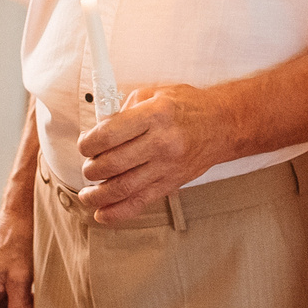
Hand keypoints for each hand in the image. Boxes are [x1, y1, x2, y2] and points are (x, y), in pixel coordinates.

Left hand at [75, 82, 238, 223]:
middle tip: (88, 166)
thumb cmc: (187, 106)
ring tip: (87, 194)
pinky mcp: (171, 183)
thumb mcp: (154, 94)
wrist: (222, 125)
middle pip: (112, 164)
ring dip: (97, 195)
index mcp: (155, 115)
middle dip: (91, 169)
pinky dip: (117, 212)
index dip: (88, 144)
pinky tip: (101, 214)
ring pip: (123, 188)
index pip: (109, 135)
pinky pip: (140, 203)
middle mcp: (162, 143)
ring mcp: (167, 167)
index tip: (85, 146)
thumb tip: (98, 130)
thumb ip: (124, 110)